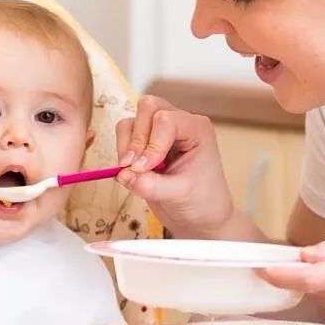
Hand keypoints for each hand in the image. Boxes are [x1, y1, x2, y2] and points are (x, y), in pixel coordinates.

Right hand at [115, 95, 233, 237]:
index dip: (151, 144)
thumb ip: (151, 185)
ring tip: (134, 171)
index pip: (166, 120)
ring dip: (126, 145)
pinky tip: (132, 171)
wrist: (200, 217)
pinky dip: (122, 151)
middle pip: (147, 108)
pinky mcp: (145, 142)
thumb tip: (123, 175)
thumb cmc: (202, 202)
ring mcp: (160, 131)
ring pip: (132, 120)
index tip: (145, 169)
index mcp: (196, 129)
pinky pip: (124, 134)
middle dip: (137, 139)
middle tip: (134, 167)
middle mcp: (179, 123)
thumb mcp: (180, 195)